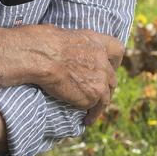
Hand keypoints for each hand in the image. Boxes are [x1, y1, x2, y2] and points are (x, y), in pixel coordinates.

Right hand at [0, 25, 122, 123]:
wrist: (40, 56)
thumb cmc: (39, 42)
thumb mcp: (59, 35)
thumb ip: (69, 45)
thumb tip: (57, 44)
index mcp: (95, 40)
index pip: (117, 49)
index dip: (113, 60)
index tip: (109, 66)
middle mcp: (102, 59)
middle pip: (112, 76)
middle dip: (106, 86)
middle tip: (98, 94)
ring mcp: (100, 78)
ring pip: (107, 95)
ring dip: (100, 104)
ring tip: (93, 113)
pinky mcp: (93, 95)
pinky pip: (95, 107)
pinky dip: (92, 114)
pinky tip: (86, 120)